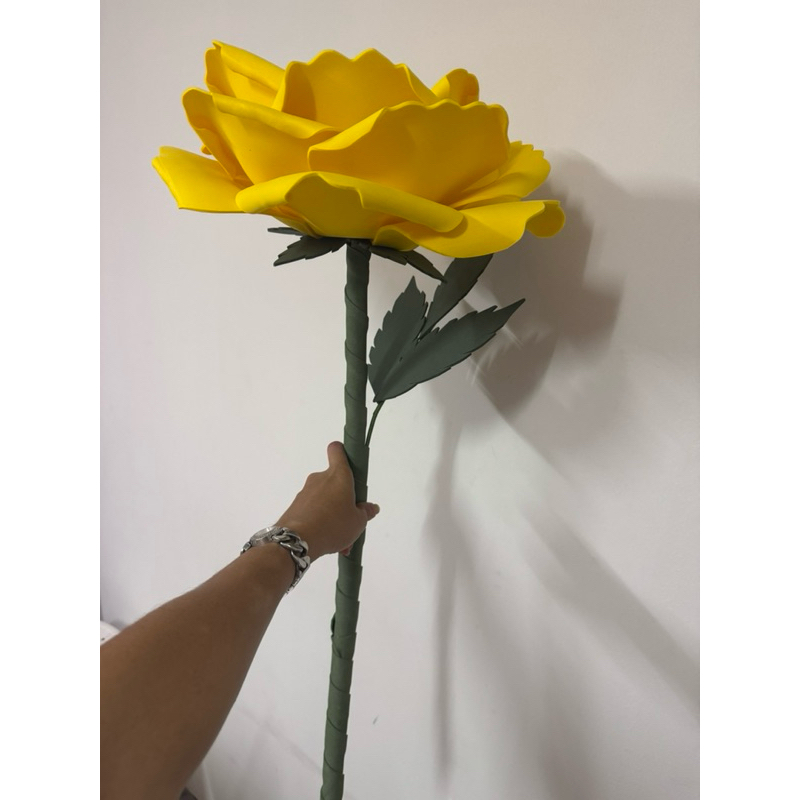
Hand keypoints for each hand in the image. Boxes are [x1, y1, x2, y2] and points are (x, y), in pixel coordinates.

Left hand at [275, 442, 379, 561]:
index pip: (337, 450)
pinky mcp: (295, 506)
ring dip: (333, 515)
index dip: (343, 453)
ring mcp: (306, 492)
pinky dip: (321, 522)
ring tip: (340, 538)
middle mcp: (320, 479)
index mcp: (338, 476)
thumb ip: (365, 512)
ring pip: (324, 500)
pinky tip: (327, 541)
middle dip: (343, 498)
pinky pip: (313, 511)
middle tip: (350, 518)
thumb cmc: (333, 525)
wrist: (296, 540)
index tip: (349, 465)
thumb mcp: (358, 522)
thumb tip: (370, 507)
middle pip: (334, 482)